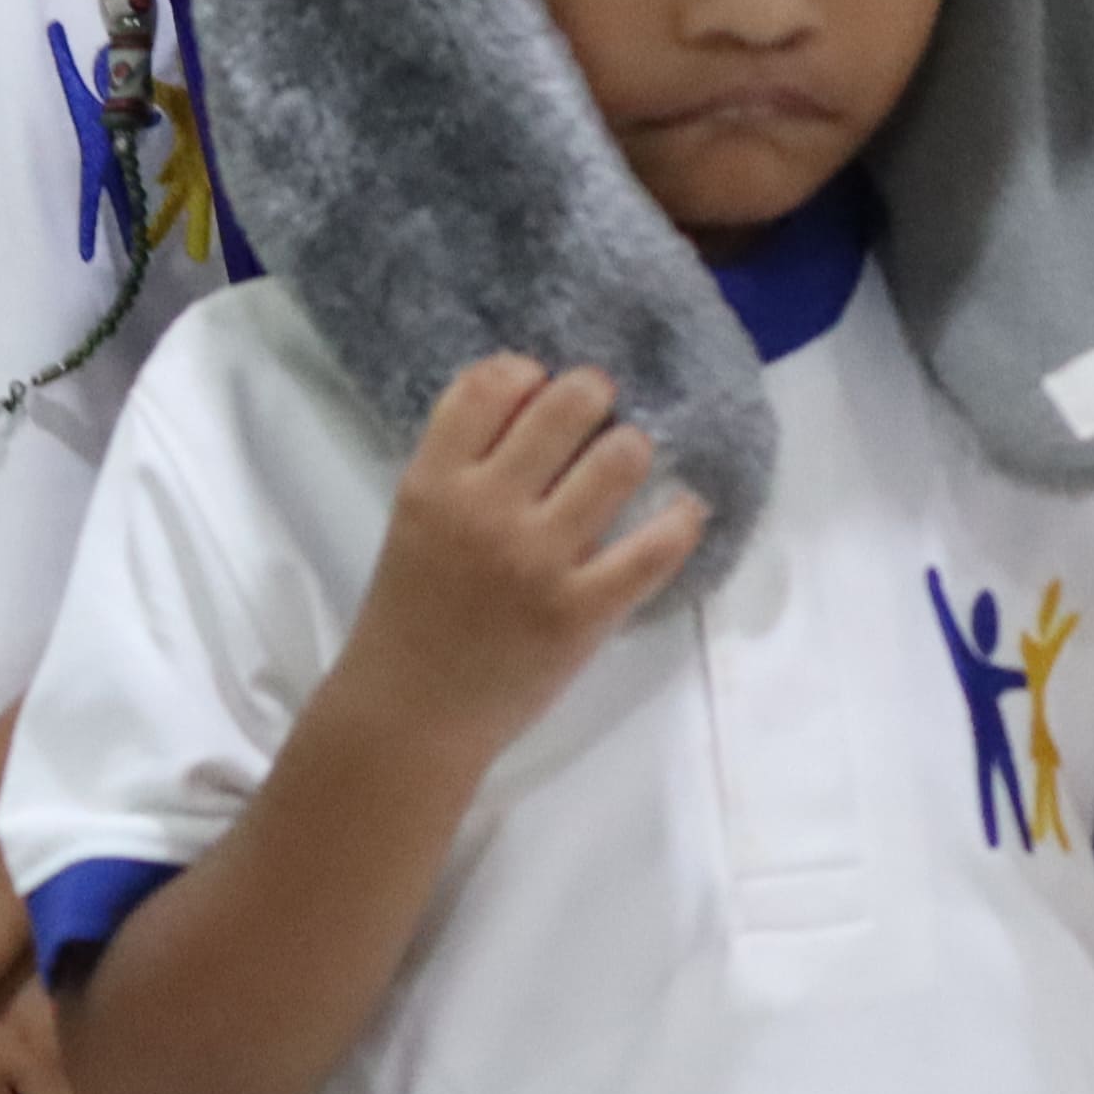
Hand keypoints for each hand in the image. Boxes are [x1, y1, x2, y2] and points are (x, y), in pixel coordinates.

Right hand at [346, 356, 711, 753]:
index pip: (490, 382)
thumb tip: (539, 401)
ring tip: (626, 467)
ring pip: (621, 457)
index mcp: (433, 482)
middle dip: (595, 398)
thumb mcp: (417, 522)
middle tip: (600, 418)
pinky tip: (683, 512)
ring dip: (633, 451)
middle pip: (568, 403)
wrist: (409, 718)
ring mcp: (537, 560)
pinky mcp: (582, 611)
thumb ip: (465, 466)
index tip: (540, 392)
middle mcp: (485, 509)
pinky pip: (657, 546)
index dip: (527, 374)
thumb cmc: (412, 617)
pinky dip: (682, 520)